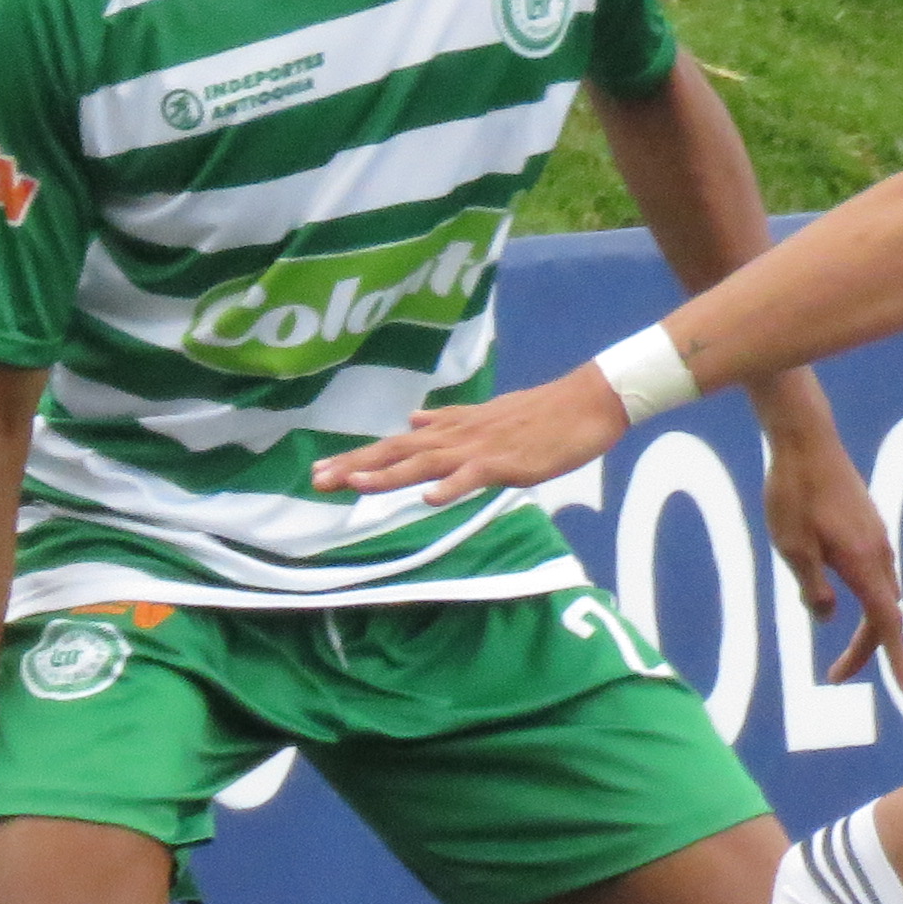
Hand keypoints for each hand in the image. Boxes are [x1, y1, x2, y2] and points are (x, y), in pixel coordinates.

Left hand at [311, 367, 627, 501]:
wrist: (586, 403)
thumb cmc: (540, 414)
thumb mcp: (486, 416)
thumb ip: (449, 420)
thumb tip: (414, 417)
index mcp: (452, 429)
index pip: (395, 445)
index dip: (357, 458)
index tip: (321, 471)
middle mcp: (457, 436)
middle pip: (398, 452)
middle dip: (357, 466)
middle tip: (317, 479)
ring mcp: (480, 448)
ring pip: (426, 462)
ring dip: (390, 474)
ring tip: (355, 484)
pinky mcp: (507, 462)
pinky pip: (474, 476)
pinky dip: (452, 487)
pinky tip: (431, 499)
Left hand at [763, 423, 902, 691]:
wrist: (806, 439)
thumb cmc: (793, 492)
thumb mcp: (791, 549)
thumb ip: (812, 589)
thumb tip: (826, 617)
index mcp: (862, 564)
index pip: (887, 625)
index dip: (897, 661)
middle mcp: (879, 553)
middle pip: (885, 616)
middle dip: (867, 651)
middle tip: (834, 677)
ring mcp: (877, 538)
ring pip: (882, 594)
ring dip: (867, 624)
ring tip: (838, 649)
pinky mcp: (869, 526)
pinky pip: (876, 573)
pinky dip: (865, 597)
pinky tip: (840, 595)